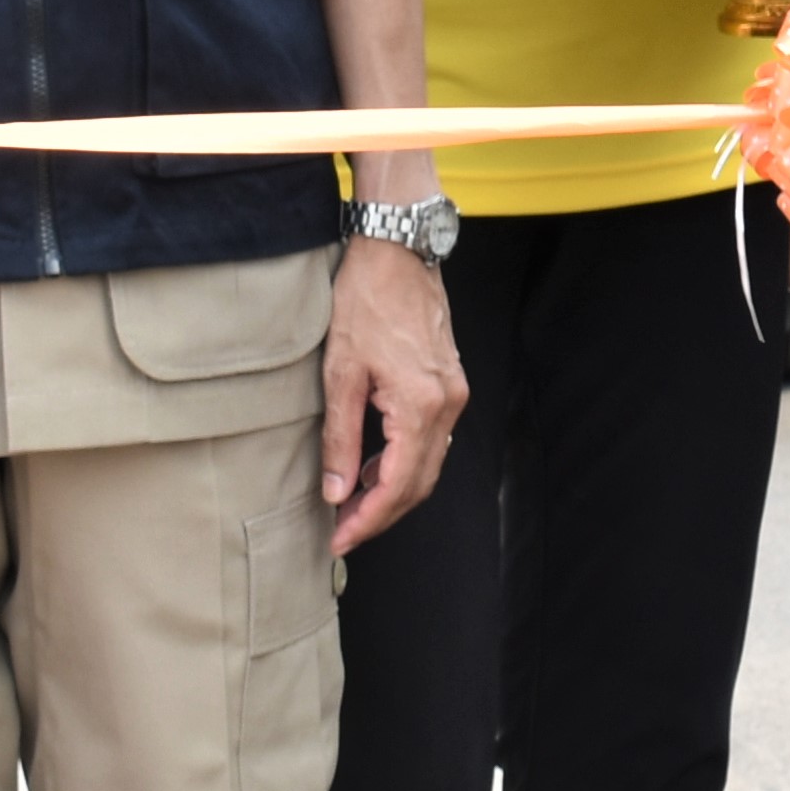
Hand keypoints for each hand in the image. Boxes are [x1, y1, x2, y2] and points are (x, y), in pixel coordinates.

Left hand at [321, 236, 468, 553]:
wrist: (398, 251)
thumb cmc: (366, 301)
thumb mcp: (340, 373)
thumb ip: (340, 439)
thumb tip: (336, 492)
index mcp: (421, 405)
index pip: (398, 485)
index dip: (368, 520)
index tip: (339, 539)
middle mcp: (448, 404)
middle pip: (420, 483)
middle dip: (380, 514)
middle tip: (341, 531)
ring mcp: (453, 393)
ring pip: (428, 464)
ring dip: (392, 490)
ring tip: (350, 504)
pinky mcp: (449, 383)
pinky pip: (431, 439)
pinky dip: (404, 462)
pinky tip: (373, 465)